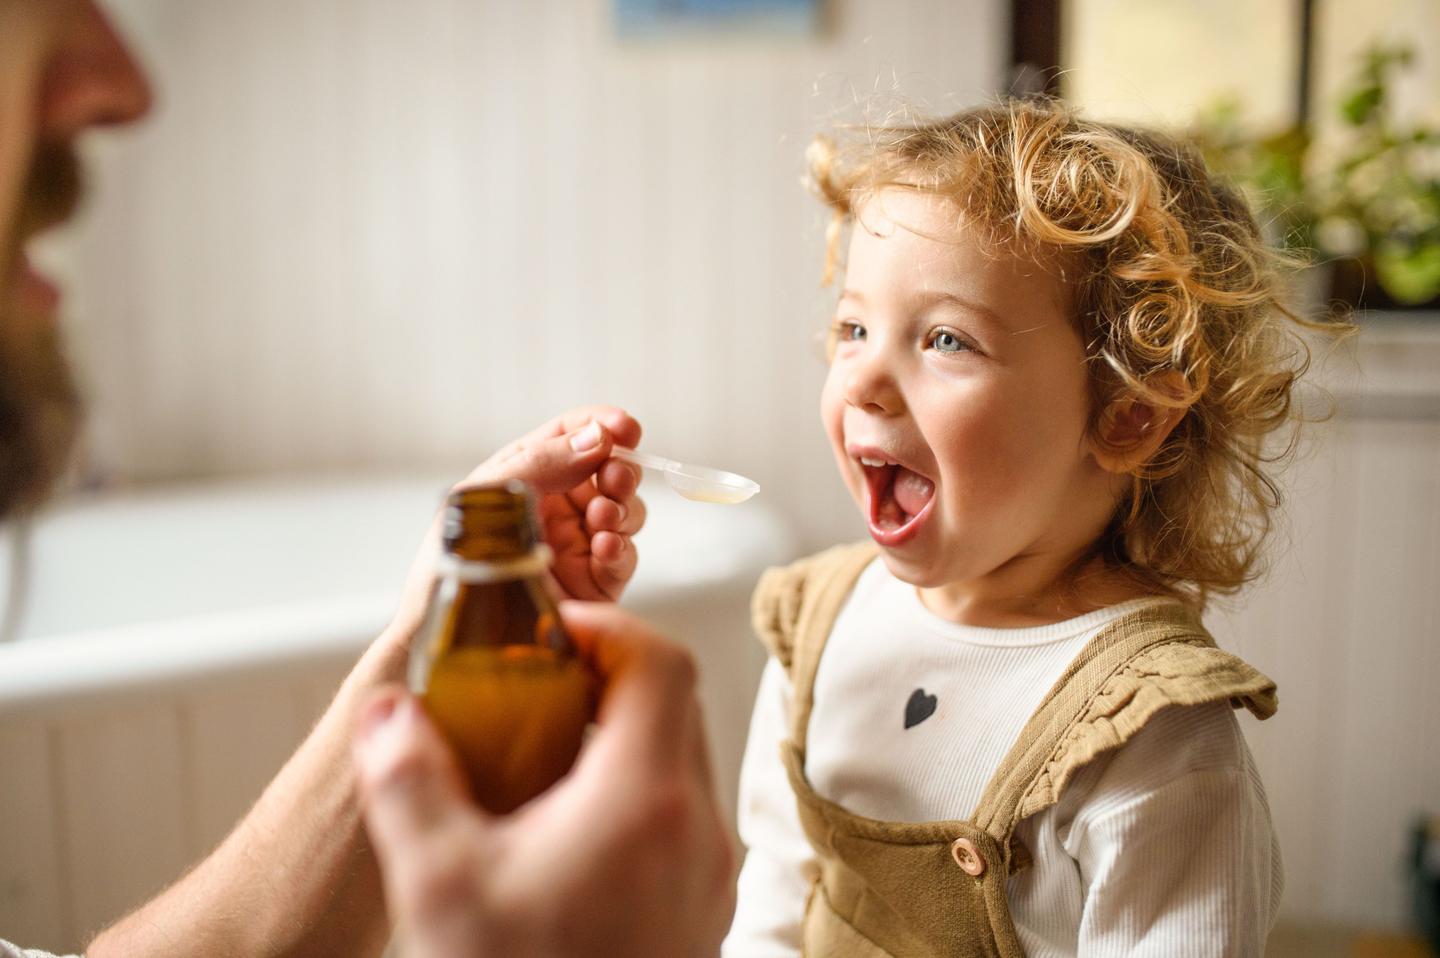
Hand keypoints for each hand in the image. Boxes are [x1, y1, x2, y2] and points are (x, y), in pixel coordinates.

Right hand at [354, 603, 736, 957]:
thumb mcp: (441, 887)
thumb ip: (409, 783)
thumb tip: (386, 711)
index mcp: (644, 800)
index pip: (659, 660)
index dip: (603, 626)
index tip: (544, 634)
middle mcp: (694, 827)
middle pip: (674, 701)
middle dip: (604, 675)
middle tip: (533, 683)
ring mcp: (708, 870)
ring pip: (680, 756)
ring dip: (619, 734)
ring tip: (539, 752)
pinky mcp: (702, 905)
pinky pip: (678, 811)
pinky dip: (631, 789)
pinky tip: (563, 826)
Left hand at [460, 406, 645, 602]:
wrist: (455, 625)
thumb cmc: (454, 556)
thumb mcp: (487, 495)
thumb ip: (542, 462)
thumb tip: (595, 437)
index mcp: (531, 473)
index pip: (573, 435)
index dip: (603, 425)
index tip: (626, 429)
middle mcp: (560, 504)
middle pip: (611, 470)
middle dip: (621, 469)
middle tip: (614, 477)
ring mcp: (580, 541)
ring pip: (627, 511)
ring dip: (623, 508)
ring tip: (601, 518)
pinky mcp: (595, 581)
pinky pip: (624, 557)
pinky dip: (621, 548)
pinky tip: (605, 547)